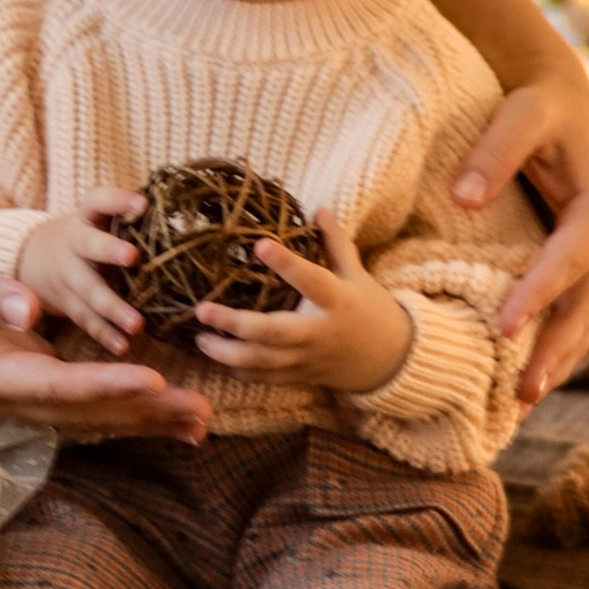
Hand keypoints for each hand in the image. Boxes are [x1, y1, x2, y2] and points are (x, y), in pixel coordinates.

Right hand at [0, 225, 207, 441]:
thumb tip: (31, 309)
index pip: (52, 386)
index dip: (105, 385)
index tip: (154, 381)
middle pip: (79, 412)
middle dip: (140, 413)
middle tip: (200, 414)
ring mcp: (3, 388)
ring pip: (81, 413)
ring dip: (138, 418)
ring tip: (196, 422)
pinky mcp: (11, 376)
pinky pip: (72, 400)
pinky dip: (115, 404)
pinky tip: (152, 407)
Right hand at [15, 192, 147, 354]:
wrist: (32, 258)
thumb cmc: (86, 236)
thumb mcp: (97, 221)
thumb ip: (130, 222)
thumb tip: (191, 222)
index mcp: (86, 218)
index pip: (99, 201)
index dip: (119, 200)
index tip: (143, 203)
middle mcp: (74, 243)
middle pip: (88, 245)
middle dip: (109, 250)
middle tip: (132, 256)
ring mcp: (67, 274)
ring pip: (88, 289)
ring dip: (112, 307)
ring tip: (137, 324)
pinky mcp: (66, 302)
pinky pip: (85, 319)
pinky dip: (104, 334)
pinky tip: (124, 346)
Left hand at [192, 216, 411, 400]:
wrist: (390, 361)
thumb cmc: (369, 309)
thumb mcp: (357, 273)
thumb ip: (335, 243)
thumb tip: (317, 208)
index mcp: (337, 301)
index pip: (311, 280)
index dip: (287, 263)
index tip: (259, 243)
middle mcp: (319, 333)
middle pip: (274, 332)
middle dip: (236, 324)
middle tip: (202, 309)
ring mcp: (307, 359)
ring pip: (263, 362)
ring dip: (227, 353)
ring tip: (199, 338)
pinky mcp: (299, 377)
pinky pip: (264, 379)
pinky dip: (238, 372)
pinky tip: (213, 358)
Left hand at [447, 58, 588, 404]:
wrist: (558, 95)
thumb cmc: (536, 104)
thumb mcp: (519, 114)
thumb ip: (494, 152)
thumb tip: (463, 197)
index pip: (568, 260)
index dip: (539, 293)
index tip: (503, 325)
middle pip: (583, 305)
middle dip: (554, 349)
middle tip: (522, 391)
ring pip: (583, 321)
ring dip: (557, 361)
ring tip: (522, 403)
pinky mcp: (581, 266)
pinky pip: (572, 315)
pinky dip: (554, 348)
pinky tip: (528, 381)